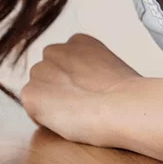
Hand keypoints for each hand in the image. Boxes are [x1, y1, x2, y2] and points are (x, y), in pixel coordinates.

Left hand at [21, 33, 162, 163]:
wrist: (127, 106)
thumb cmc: (131, 96)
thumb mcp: (114, 70)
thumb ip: (93, 71)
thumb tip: (91, 86)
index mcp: (78, 42)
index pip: (66, 65)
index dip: (80, 85)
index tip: (96, 94)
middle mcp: (54, 51)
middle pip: (49, 77)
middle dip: (61, 92)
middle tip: (86, 107)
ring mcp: (39, 71)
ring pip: (40, 93)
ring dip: (53, 105)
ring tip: (80, 114)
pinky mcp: (31, 94)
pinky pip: (33, 111)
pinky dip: (47, 120)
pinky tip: (69, 121)